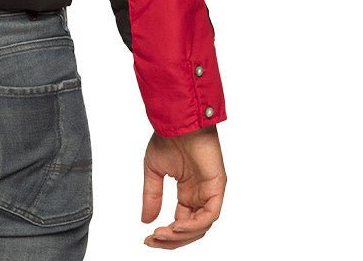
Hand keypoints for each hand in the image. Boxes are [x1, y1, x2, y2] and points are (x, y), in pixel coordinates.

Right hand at [141, 124, 225, 248]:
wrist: (176, 121)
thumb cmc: (168, 138)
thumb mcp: (154, 170)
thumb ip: (152, 196)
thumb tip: (146, 220)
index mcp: (188, 192)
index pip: (181, 222)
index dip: (166, 234)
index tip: (148, 238)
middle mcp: (200, 195)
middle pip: (191, 229)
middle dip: (172, 239)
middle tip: (153, 240)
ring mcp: (210, 193)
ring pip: (201, 226)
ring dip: (181, 234)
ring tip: (162, 234)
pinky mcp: (217, 188)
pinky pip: (209, 215)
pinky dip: (194, 224)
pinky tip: (177, 225)